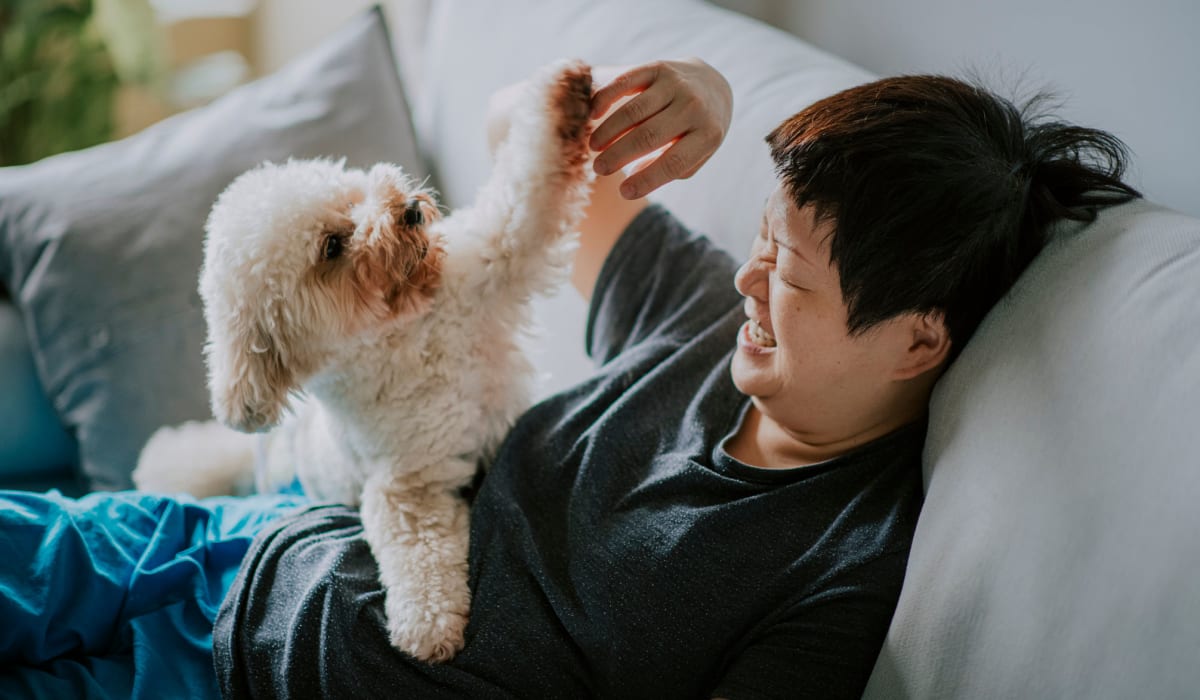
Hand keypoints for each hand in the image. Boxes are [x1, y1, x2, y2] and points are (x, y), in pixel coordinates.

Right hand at [589, 58, 731, 199]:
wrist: (713, 84)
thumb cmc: (698, 131)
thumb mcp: (696, 154)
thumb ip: (671, 169)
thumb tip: (633, 180)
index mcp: (708, 135)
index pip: (673, 163)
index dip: (646, 180)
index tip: (623, 192)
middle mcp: (694, 107)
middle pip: (648, 136)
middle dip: (618, 156)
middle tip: (598, 170)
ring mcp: (676, 84)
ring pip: (634, 111)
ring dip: (608, 131)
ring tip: (594, 147)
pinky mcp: (659, 67)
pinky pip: (626, 82)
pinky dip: (606, 98)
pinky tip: (594, 115)